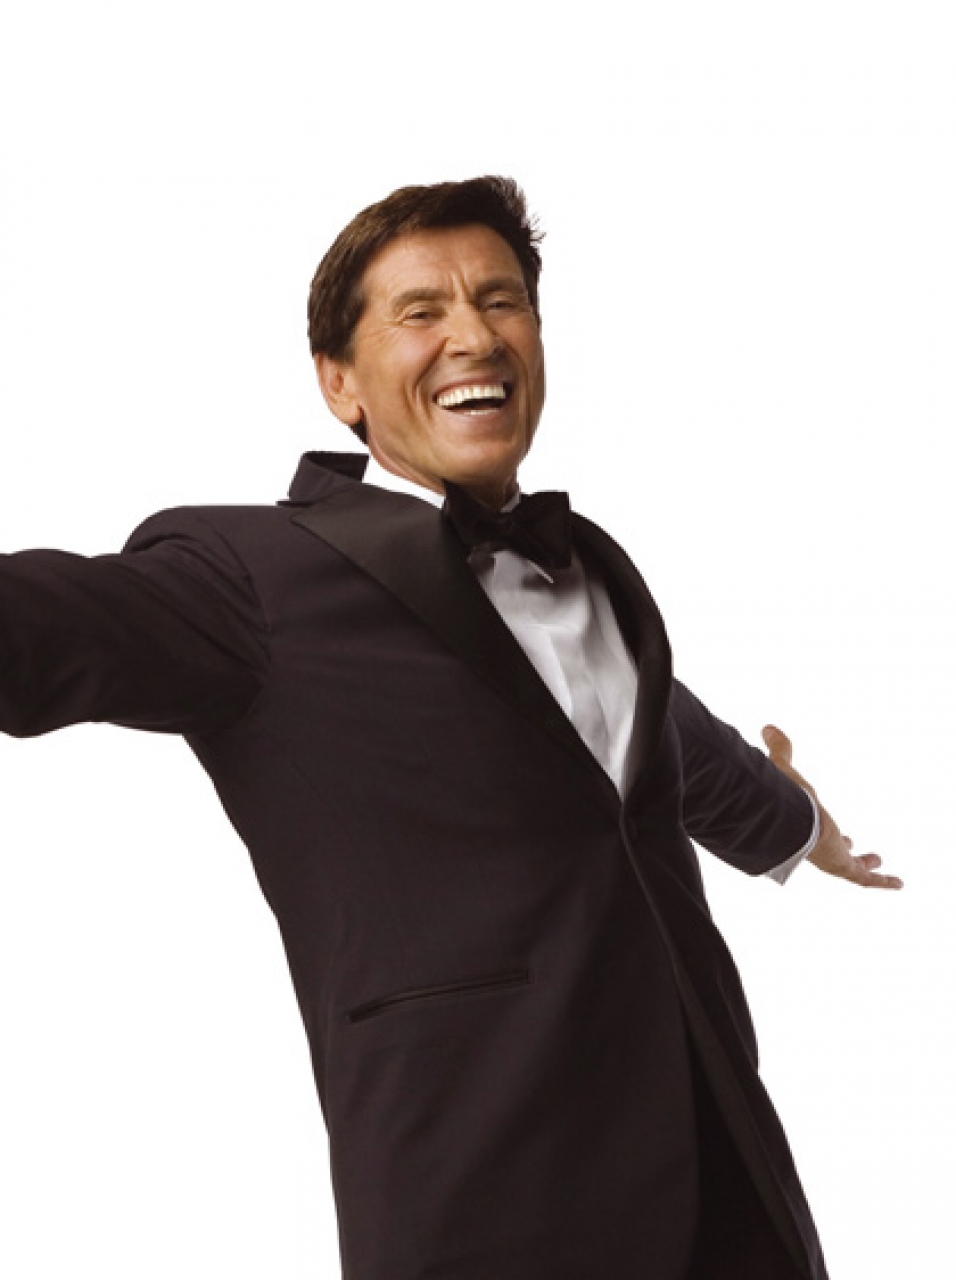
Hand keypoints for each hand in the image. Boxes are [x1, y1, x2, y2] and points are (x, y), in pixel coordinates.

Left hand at [761, 725, 902, 889]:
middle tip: (854, 846)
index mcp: (801, 828)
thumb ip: (779, 749)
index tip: (837, 832)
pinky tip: (898, 883)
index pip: (816, 834)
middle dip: (845, 850)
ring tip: (877, 863)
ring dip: (865, 867)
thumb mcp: (785, 768)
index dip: (828, 833)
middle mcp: (815, 847)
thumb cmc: (782, 796)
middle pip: (833, 852)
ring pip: (850, 869)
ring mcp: (830, 860)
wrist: (784, 820)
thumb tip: (767, 728)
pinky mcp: (842, 867)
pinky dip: (882, 882)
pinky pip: (865, 879)